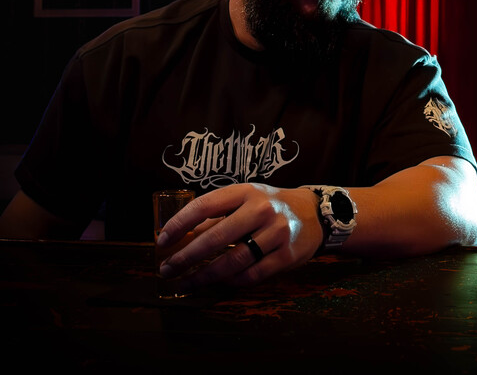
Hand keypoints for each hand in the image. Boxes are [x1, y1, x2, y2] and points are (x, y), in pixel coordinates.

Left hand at [156, 183, 321, 287]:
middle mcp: (262, 210)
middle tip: (167, 269)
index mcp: (246, 192)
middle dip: (187, 256)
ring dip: (204, 276)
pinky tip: (218, 283)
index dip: (180, 224)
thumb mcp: (245, 200)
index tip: (162, 241)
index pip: (205, 205)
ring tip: (186, 284)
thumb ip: (216, 217)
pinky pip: (252, 274)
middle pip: (217, 237)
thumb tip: (179, 238)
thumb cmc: (270, 206)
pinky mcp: (287, 255)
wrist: (315, 213)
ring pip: (233, 261)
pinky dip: (232, 281)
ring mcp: (277, 233)